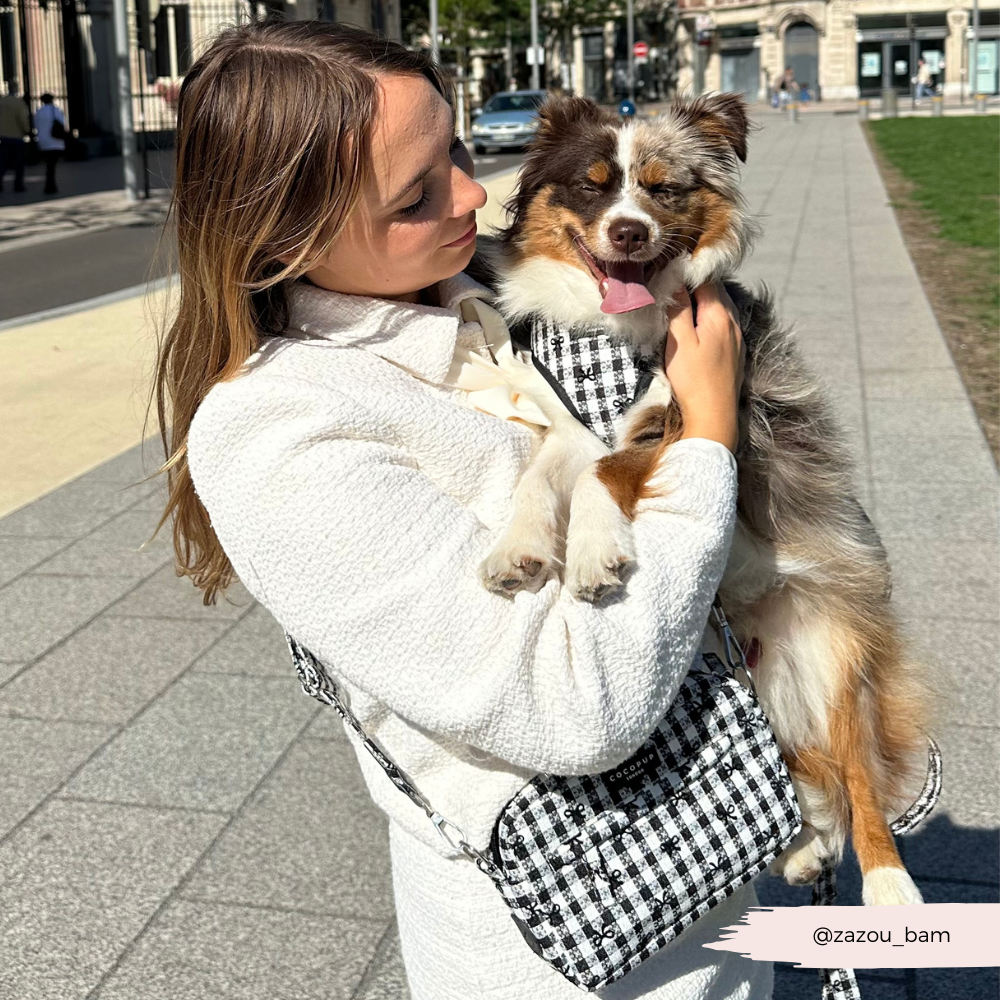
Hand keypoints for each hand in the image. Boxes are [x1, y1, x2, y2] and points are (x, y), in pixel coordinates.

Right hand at [664, 282, 744, 452]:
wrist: (714, 416)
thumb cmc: (694, 380)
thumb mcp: (679, 342)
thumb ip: (678, 310)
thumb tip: (674, 281)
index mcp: (720, 315)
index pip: (707, 279)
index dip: (687, 272)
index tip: (669, 270)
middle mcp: (733, 322)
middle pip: (715, 292)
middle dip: (694, 286)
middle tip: (670, 286)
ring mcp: (737, 338)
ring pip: (720, 309)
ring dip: (702, 303)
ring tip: (680, 305)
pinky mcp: (735, 353)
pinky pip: (723, 326)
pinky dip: (708, 319)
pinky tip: (695, 328)